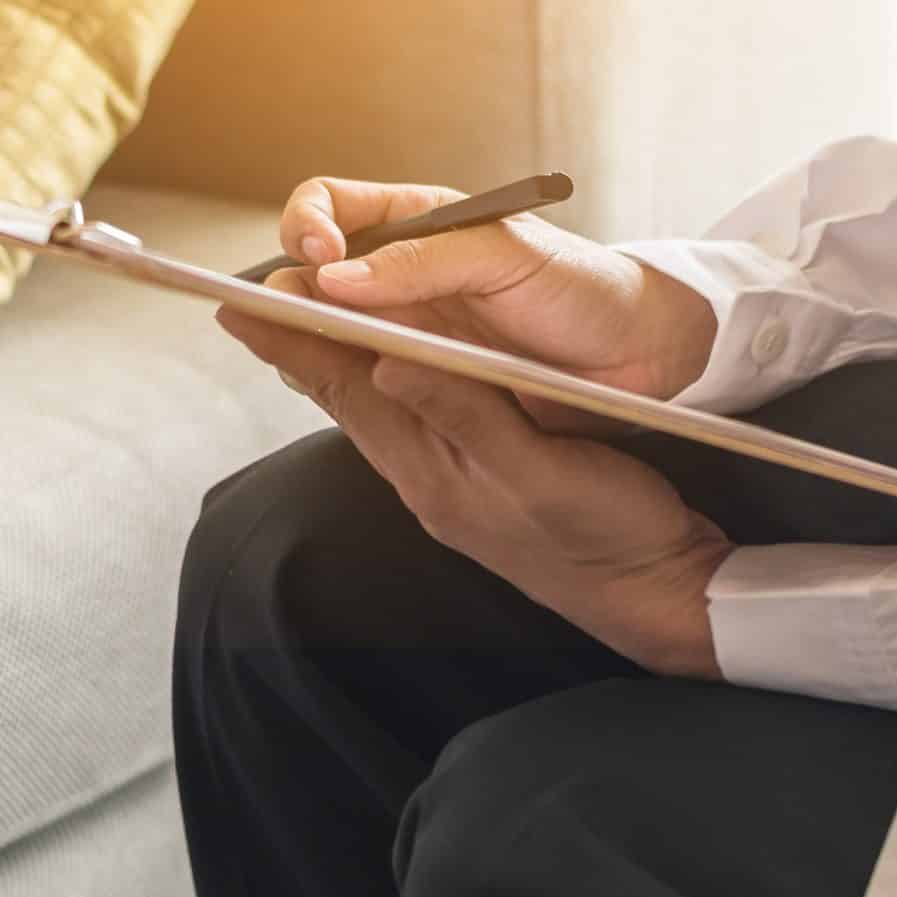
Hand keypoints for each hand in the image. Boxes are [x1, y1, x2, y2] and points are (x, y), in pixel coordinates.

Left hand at [217, 310, 732, 676]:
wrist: (655, 597)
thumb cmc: (609, 535)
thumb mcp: (542, 472)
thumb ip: (466, 417)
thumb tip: (387, 364)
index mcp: (437, 473)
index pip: (349, 392)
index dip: (295, 343)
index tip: (241, 304)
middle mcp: (429, 482)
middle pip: (348, 401)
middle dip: (299, 347)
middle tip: (251, 299)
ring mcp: (450, 489)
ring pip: (375, 414)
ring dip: (336, 365)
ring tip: (299, 326)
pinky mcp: (478, 491)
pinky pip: (410, 427)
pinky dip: (383, 388)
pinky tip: (384, 375)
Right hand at [275, 178, 718, 427]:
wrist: (638, 357)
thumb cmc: (582, 288)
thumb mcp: (506, 258)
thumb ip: (422, 261)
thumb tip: (332, 276)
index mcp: (415, 222)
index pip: (325, 206)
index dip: (305, 227)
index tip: (319, 258)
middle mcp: (395, 274)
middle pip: (306, 273)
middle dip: (285, 290)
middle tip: (285, 317)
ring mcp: (400, 329)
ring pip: (318, 329)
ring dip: (298, 340)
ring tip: (293, 354)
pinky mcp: (414, 383)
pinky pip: (352, 380)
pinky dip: (330, 382)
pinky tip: (329, 389)